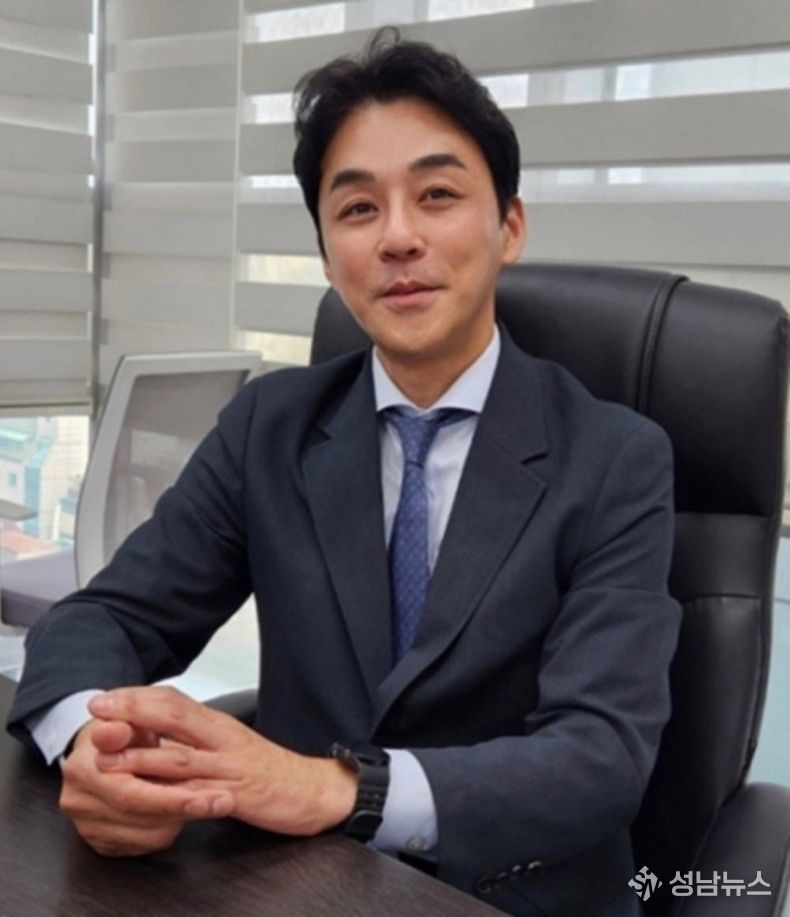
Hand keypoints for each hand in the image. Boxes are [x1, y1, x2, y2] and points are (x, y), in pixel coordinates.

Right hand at [60, 716, 233, 856]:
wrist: (101, 749)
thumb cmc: (124, 731)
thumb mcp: (131, 715)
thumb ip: (127, 720)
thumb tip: (115, 729)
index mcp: (83, 768)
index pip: (130, 790)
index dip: (171, 796)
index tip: (207, 795)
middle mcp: (79, 801)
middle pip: (140, 813)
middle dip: (186, 807)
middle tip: (224, 802)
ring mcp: (88, 825)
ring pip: (146, 832)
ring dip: (181, 817)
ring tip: (208, 799)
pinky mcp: (101, 841)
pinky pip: (145, 843)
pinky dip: (168, 827)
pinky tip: (182, 810)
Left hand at [89, 686, 356, 836]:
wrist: (313, 788)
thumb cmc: (268, 768)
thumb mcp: (230, 744)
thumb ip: (197, 736)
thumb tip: (157, 730)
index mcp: (218, 725)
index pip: (174, 700)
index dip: (138, 696)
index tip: (106, 695)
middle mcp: (222, 738)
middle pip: (174, 715)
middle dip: (132, 711)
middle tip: (99, 708)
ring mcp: (229, 766)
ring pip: (180, 754)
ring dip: (141, 754)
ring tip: (107, 755)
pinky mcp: (238, 794)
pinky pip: (200, 794)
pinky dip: (171, 794)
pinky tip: (151, 796)